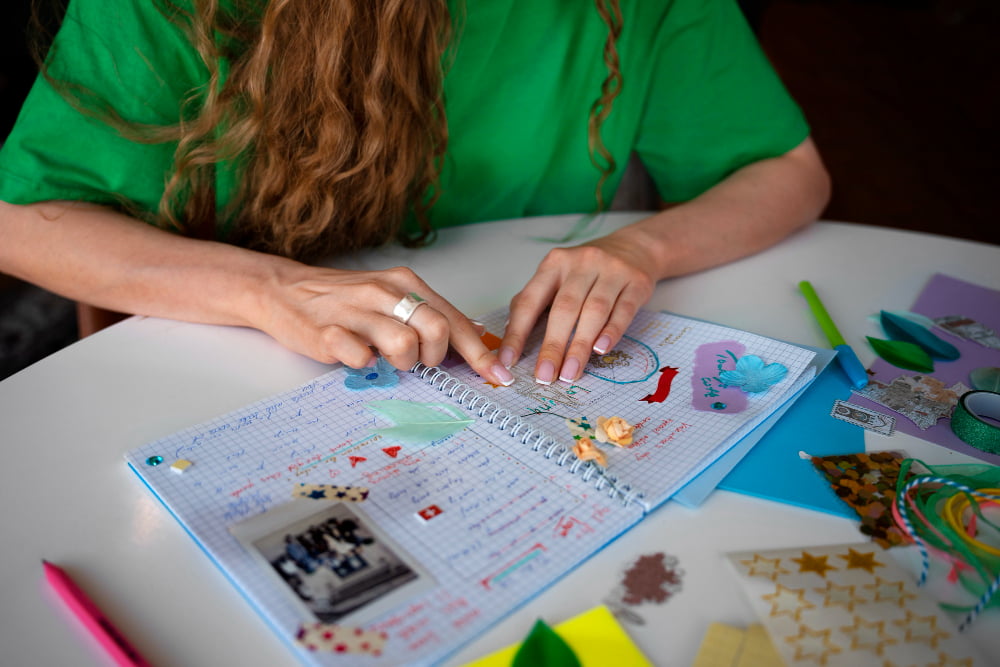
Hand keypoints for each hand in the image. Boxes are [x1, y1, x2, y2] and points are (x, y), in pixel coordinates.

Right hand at [257, 263, 513, 384]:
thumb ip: (425, 316)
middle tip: (421, 362)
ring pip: (404, 343)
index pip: (454, 318)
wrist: (282, 290)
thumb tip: (470, 344)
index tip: (496, 376)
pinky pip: (360, 357)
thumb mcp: (390, 297)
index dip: (479, 353)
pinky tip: (358, 358)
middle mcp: (384, 291)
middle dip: (437, 356)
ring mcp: (355, 311)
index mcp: (405, 282)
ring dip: (403, 363)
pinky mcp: (326, 332)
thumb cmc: (343, 299)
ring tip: (386, 360)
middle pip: (437, 328)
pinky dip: (365, 365)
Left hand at [499, 231, 657, 383]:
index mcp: (554, 264)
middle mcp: (582, 263)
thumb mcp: (558, 276)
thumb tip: (511, 337)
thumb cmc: (588, 271)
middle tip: (545, 375)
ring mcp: (611, 271)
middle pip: (564, 309)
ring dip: (580, 346)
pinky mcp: (636, 282)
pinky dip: (612, 332)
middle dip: (553, 345)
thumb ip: (535, 301)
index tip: (508, 361)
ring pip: (594, 312)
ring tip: (570, 373)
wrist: (634, 248)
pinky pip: (623, 310)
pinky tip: (601, 350)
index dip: (517, 332)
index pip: (530, 301)